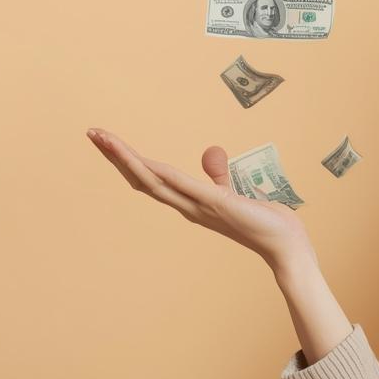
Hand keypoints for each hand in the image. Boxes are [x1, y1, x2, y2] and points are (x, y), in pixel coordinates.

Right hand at [86, 127, 313, 270]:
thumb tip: (210, 151)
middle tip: (93, 133)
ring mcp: (199, 206)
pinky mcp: (217, 203)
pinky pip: (182, 185)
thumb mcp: (235, 191)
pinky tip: (142, 159)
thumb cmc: (264, 220)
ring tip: (104, 139)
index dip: (129, 161)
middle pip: (142, 178)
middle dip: (116, 156)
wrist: (286, 245)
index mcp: (191, 202)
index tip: (108, 141)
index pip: (152, 179)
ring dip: (127, 159)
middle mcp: (188, 207)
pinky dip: (159, 172)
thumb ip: (218, 175)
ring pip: (154, 180)